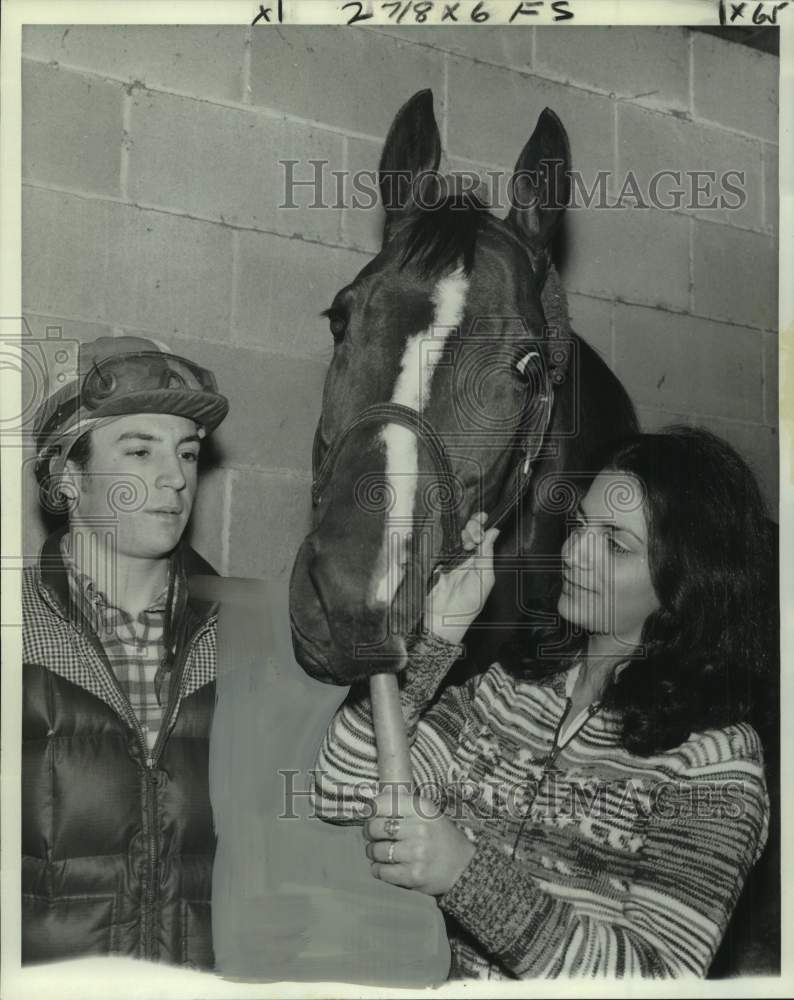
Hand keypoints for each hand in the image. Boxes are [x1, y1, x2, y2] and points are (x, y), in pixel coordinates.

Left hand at [364, 788, 474, 896]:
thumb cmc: (441, 838)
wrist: (464, 867)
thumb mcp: (428, 813)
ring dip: (373, 852)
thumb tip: (370, 805)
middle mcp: (420, 829)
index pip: (383, 803)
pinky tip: (383, 866)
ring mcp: (416, 853)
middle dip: (369, 832)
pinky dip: (378, 869)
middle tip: (372, 835)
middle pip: (376, 827)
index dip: (371, 809)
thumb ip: (403, 806)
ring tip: (379, 851)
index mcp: (423, 809)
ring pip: (377, 850)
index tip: (369, 814)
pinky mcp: (413, 876)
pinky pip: (382, 871)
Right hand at [423, 512, 499, 644]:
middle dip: (472, 527)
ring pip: (455, 536)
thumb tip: (494, 532)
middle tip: (473, 535)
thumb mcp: (484, 577)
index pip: (482, 537)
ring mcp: (450, 558)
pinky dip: (443, 538)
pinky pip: (439, 544)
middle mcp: (466, 557)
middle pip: (468, 532)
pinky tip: (451, 540)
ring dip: (461, 533)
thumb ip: (487, 553)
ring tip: (466, 540)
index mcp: (480, 561)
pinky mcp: (435, 561)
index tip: (483, 518)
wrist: (445, 616)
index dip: (481, 526)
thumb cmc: (469, 602)